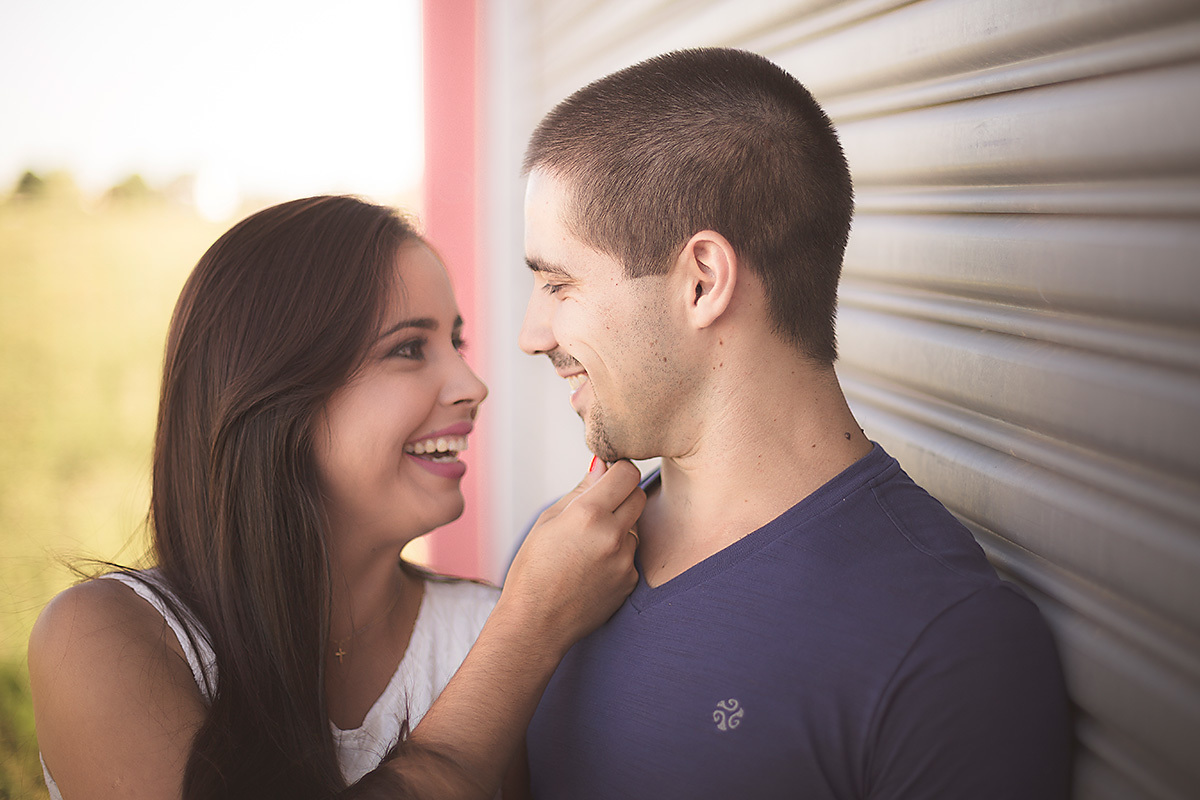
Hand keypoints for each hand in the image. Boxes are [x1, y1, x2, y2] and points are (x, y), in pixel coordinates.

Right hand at [501, 459, 644, 656]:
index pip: (626, 473)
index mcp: (588, 515)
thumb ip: (580, 490)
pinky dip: (617, 554)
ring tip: (587, 547)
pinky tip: (592, 568)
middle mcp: (613, 535)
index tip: (608, 476)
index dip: (617, 470)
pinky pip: (631, 554)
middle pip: (638, 496)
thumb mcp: (547, 521)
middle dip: (622, 495)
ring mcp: (625, 560)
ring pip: (635, 527)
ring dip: (619, 527)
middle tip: (597, 508)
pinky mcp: (630, 580)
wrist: (536, 624)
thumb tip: (602, 465)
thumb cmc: (533, 571)